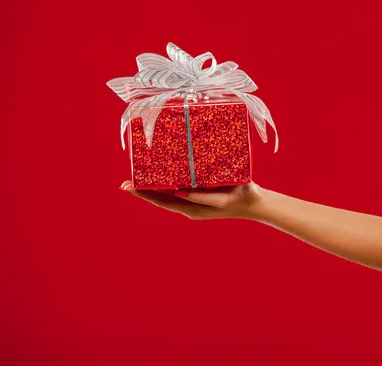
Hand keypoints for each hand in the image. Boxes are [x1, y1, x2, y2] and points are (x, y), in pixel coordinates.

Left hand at [120, 181, 264, 219]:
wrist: (256, 203)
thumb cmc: (242, 197)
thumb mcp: (222, 197)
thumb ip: (201, 196)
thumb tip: (178, 191)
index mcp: (192, 209)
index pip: (162, 201)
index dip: (144, 194)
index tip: (128, 187)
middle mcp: (189, 206)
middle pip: (160, 198)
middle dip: (143, 190)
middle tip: (125, 182)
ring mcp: (194, 201)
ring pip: (167, 193)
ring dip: (152, 185)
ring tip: (138, 176)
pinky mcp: (200, 194)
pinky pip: (178, 188)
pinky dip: (166, 181)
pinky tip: (161, 173)